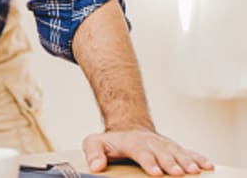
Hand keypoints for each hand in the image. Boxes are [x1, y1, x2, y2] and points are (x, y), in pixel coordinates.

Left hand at [83, 129, 213, 175]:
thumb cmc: (111, 141)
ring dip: (187, 161)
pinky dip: (198, 158)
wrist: (127, 128)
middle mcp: (150, 142)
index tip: (155, 172)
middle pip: (162, 153)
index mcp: (132, 142)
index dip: (148, 162)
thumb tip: (95, 167)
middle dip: (170, 163)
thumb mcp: (94, 143)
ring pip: (177, 152)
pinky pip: (188, 152)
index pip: (141, 152)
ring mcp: (164, 145)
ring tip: (195, 171)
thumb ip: (93, 152)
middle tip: (178, 173)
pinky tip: (208, 166)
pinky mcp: (173, 149)